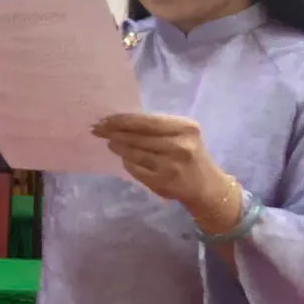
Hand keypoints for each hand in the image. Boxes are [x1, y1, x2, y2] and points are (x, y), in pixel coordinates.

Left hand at [92, 113, 237, 227]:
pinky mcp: (161, 182)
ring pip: (134, 152)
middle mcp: (179, 146)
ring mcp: (169, 166)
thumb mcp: (182, 134)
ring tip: (110, 142)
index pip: (147, 121)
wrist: (205, 185)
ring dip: (118, 146)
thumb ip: (158, 127)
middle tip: (98, 129)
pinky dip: (127, 162)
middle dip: (114, 132)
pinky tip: (124, 157)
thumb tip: (121, 120)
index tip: (105, 118)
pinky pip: (135, 168)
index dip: (122, 120)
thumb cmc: (190, 154)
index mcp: (185, 128)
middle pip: (137, 136)